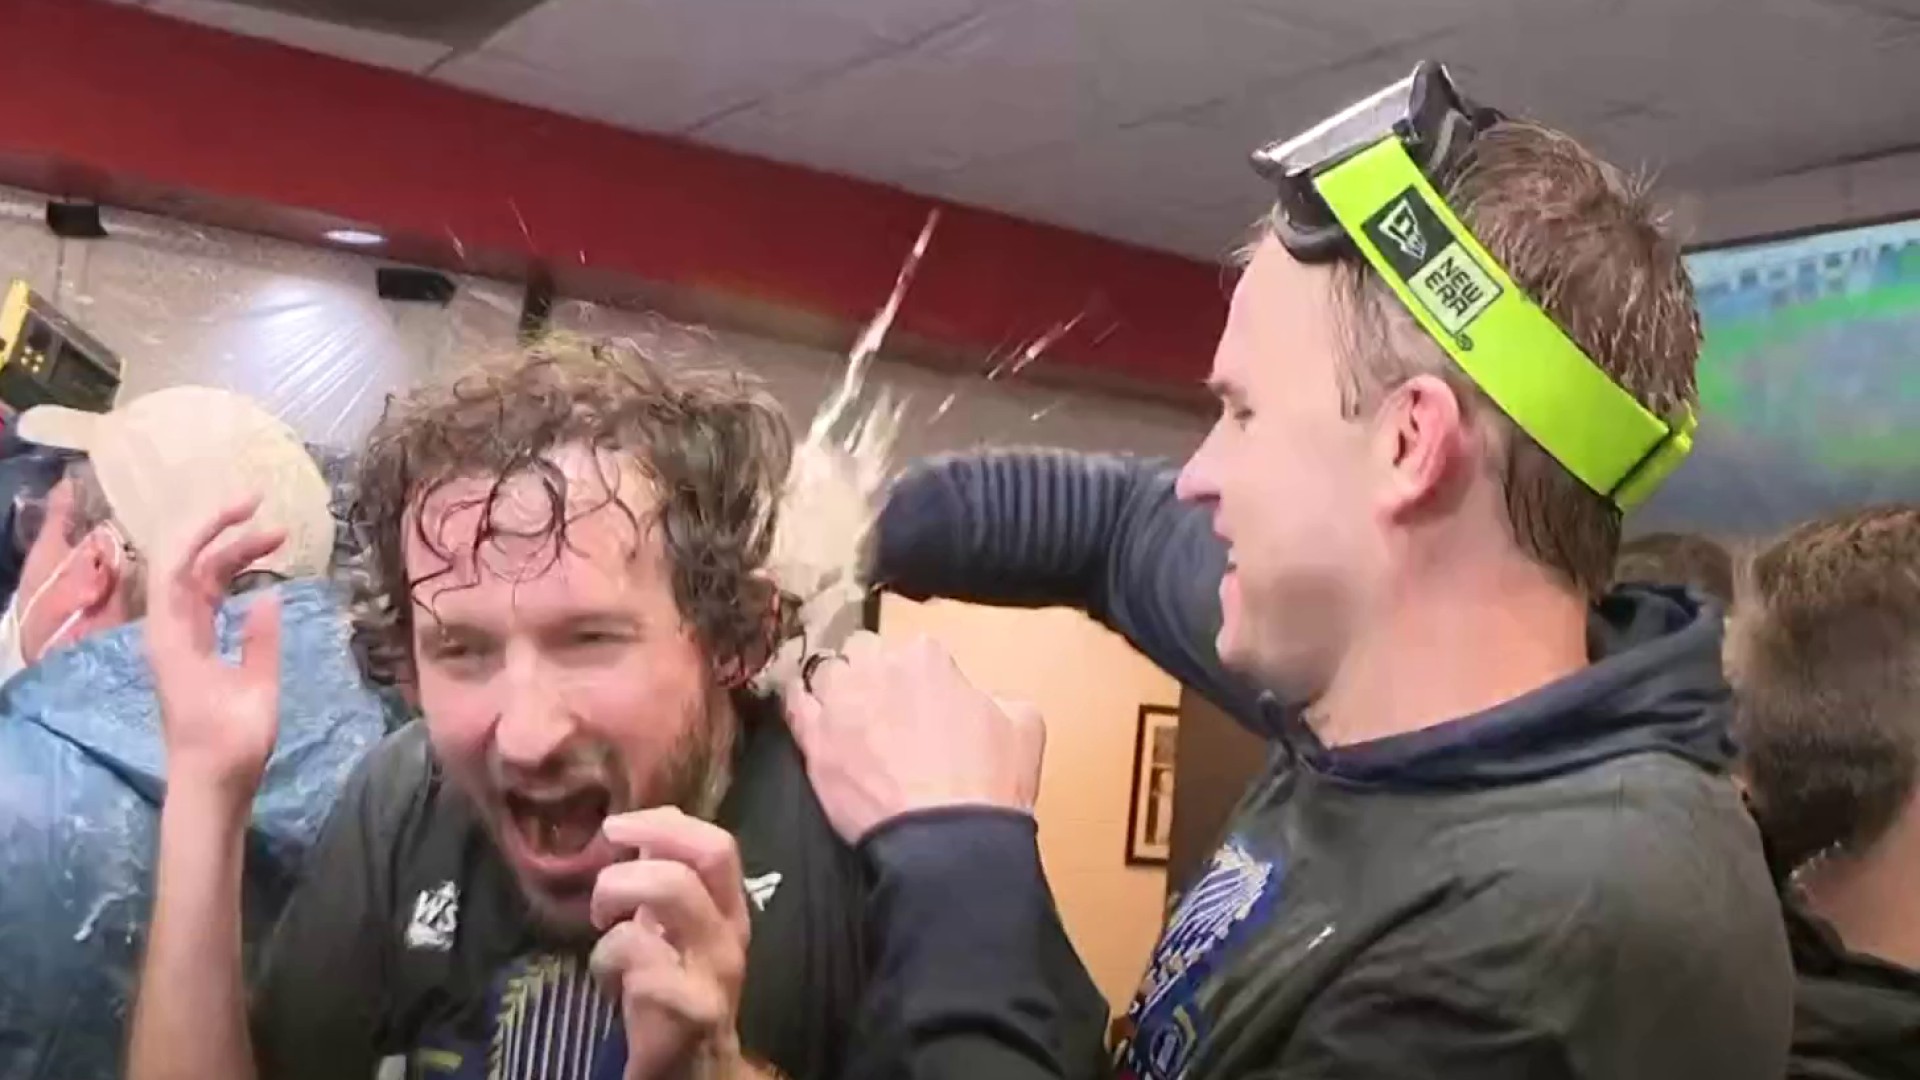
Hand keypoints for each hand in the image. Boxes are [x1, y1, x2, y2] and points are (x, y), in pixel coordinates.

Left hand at [144, 496, 286, 801]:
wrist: (209, 786)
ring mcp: (180, 638)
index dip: (209, 526)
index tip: (250, 506)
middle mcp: (169, 629)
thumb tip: (267, 595)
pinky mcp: (195, 649)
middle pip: (190, 563)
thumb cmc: (230, 744)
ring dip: (234, 554)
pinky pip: (208, 599)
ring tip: (279, 538)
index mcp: (172, 635)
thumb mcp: (255, 691)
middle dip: (226, 532)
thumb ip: (260, 641)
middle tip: (270, 511)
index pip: (179, 561)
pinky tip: (260, 572)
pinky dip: (233, 578)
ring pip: (202, 579)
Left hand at [589, 809, 750, 1079]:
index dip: (663, 825)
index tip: (616, 828)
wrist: (695, 1068)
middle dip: (629, 869)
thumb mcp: (672, 926)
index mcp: (727, 906)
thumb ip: (663, 877)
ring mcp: (716, 972)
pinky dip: (608, 963)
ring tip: (604, 934)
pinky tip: (611, 984)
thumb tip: (642, 826)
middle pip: (691, 867)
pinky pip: (642, 961)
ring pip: (668, 898)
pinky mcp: (694, 1010)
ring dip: (616, 909)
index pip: (716, 844)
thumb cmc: (675, 989)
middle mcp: (730, 933)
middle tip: (601, 896)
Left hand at [783, 631, 1046, 843]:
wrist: (948, 840)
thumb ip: (996, 697)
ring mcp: (840, 704)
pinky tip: (807, 709)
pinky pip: (794, 704)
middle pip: (865, 651)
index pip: (916, 648)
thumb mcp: (1024, 724)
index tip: (925, 699)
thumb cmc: (989, 784)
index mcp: (927, 657)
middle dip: (875, 671)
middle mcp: (877, 669)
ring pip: (826, 672)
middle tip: (888, 706)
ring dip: (838, 686)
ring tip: (849, 712)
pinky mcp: (815, 742)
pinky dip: (800, 702)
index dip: (921, 675)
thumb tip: (981, 701)